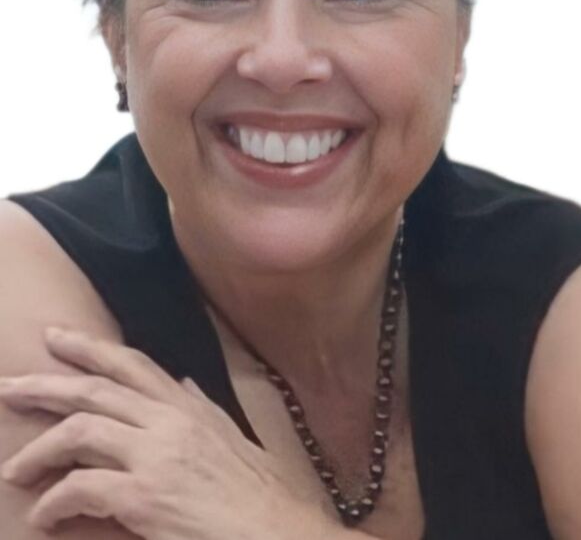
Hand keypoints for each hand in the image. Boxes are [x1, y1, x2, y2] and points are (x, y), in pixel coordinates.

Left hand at [0, 327, 337, 539]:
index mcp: (187, 406)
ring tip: (15, 469)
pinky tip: (43, 515)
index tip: (55, 337)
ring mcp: (156, 455)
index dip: (90, 348)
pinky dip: (54, 500)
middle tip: (10, 388)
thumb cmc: (255, 493)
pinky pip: (81, 488)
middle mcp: (170, 420)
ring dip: (39, 450)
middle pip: (95, 390)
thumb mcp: (228, 437)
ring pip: (80, 431)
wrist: (276, 531)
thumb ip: (200, 407)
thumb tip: (183, 383)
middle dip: (46, 386)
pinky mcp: (145, 496)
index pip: (130, 364)